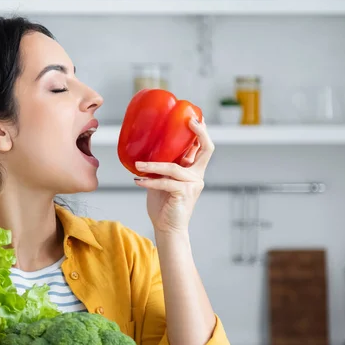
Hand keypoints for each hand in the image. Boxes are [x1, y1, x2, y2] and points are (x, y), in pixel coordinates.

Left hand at [134, 117, 213, 234]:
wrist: (167, 228)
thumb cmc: (163, 204)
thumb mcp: (162, 180)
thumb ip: (161, 166)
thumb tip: (146, 151)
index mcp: (193, 170)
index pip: (202, 147)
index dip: (201, 131)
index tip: (194, 117)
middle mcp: (197, 175)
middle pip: (206, 149)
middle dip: (200, 133)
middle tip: (188, 121)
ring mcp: (193, 184)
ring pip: (173, 167)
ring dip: (153, 165)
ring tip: (138, 166)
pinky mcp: (184, 193)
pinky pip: (165, 182)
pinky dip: (150, 182)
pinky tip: (138, 181)